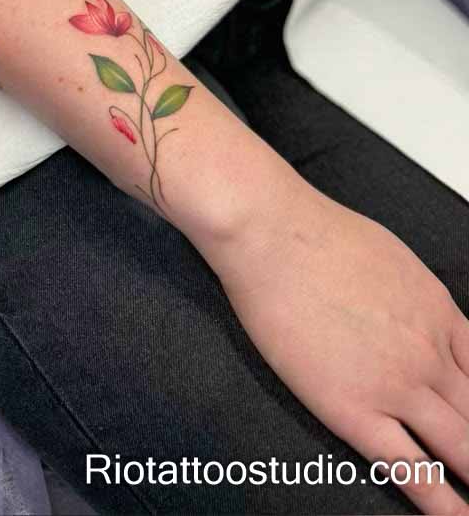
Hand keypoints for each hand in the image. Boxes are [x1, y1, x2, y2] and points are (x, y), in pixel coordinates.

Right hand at [212, 179, 468, 514]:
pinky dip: (440, 502)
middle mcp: (429, 352)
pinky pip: (411, 468)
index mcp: (439, 312)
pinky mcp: (354, 409)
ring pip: (460, 448)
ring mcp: (396, 384)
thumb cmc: (319, 235)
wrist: (274, 235)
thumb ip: (417, 299)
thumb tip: (421, 316)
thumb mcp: (394, 259)